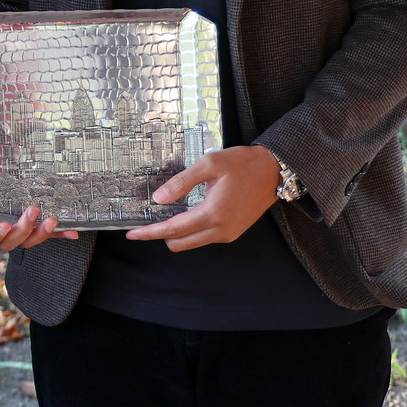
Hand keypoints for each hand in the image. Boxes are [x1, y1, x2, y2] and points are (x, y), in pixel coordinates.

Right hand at [0, 205, 80, 250]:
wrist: (1, 199)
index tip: (5, 225)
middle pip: (9, 242)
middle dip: (24, 227)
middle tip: (33, 210)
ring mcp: (17, 237)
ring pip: (27, 242)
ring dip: (42, 232)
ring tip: (52, 220)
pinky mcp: (33, 235)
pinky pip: (46, 238)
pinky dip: (59, 234)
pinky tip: (71, 232)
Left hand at [126, 145, 280, 251]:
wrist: (274, 170)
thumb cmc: (243, 164)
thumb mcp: (209, 164)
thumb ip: (182, 182)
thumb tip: (158, 198)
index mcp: (213, 214)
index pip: (173, 230)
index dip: (150, 233)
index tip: (132, 234)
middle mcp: (221, 229)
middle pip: (180, 243)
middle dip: (161, 235)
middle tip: (146, 223)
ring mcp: (228, 233)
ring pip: (192, 242)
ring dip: (176, 233)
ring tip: (165, 216)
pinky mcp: (233, 232)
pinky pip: (205, 237)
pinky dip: (191, 231)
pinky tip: (185, 215)